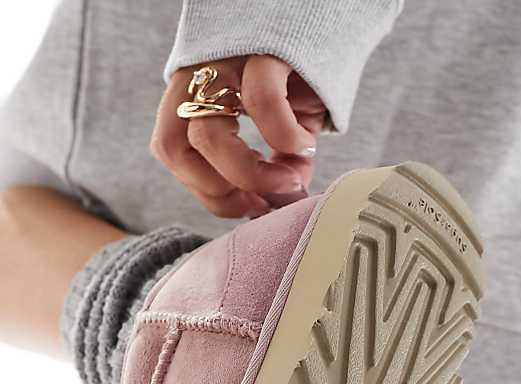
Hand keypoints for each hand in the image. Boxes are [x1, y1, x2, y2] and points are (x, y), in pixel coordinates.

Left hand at [151, 55, 326, 217]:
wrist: (331, 22)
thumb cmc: (304, 72)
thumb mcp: (283, 121)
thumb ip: (276, 163)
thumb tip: (277, 204)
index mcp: (197, 90)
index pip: (171, 150)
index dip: (206, 191)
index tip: (247, 205)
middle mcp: (201, 72)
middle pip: (174, 146)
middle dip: (218, 192)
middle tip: (261, 201)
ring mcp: (228, 59)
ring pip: (206, 132)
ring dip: (248, 175)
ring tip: (288, 181)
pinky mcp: (264, 48)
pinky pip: (261, 103)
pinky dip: (286, 138)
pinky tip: (306, 144)